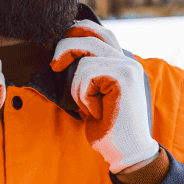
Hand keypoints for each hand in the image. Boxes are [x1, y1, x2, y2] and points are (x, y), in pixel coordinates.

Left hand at [50, 20, 158, 173]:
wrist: (127, 152)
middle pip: (91, 37)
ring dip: (78, 89)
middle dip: (67, 47)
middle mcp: (128, 62)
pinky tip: (98, 112)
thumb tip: (65, 54)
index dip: (80, 30)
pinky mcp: (123, 76)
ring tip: (92, 108)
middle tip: (54, 65)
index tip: (62, 40)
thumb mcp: (94, 96)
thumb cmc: (108, 129)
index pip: (101, 34)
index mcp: (124, 64)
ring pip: (85, 62)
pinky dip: (85, 96)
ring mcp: (127, 67)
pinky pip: (87, 76)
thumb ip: (89, 75)